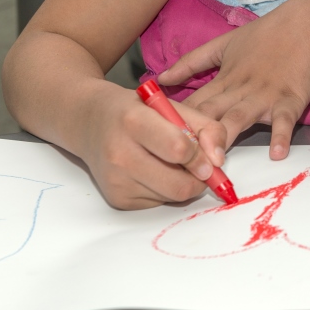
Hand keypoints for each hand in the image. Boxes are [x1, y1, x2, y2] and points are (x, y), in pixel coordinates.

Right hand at [79, 84, 227, 209]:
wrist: (90, 122)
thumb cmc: (138, 111)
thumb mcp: (173, 106)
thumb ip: (206, 127)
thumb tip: (218, 160)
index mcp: (134, 121)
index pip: (179, 149)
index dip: (200, 157)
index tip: (209, 157)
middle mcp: (120, 154)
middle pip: (179, 185)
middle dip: (199, 179)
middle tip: (199, 166)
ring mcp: (116, 180)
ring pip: (172, 197)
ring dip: (184, 184)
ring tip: (172, 164)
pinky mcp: (117, 199)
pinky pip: (159, 203)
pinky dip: (167, 191)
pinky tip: (155, 172)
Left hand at [157, 0, 309, 159]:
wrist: (307, 24)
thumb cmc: (266, 34)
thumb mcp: (224, 43)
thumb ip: (192, 61)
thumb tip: (161, 77)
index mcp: (223, 79)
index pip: (193, 104)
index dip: (175, 122)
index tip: (159, 140)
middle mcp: (240, 89)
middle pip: (212, 115)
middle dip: (196, 136)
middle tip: (180, 159)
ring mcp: (265, 95)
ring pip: (241, 118)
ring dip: (228, 137)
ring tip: (217, 159)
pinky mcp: (291, 99)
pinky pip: (285, 120)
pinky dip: (281, 135)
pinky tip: (276, 153)